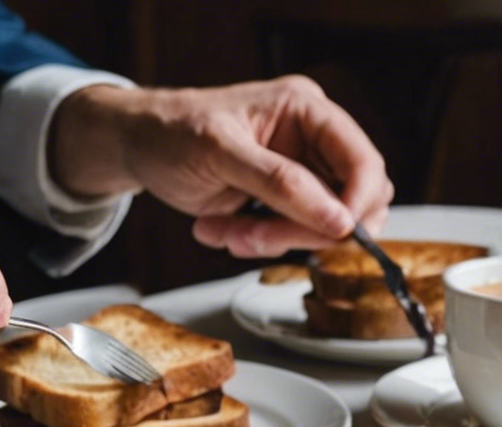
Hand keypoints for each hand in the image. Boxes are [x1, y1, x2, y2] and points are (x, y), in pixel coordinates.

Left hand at [49, 76, 393, 258]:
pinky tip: (225, 229)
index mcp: (306, 110)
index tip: (335, 232)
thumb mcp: (219, 152)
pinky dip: (262, 242)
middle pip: (352, 201)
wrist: (138, 146)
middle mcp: (312, 140)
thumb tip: (338, 218)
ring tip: (228, 232)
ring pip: (325, 227)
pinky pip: (296, 236)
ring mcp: (302, 173)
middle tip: (258, 237)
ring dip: (276, 239)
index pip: (363, 161)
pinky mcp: (286, 202)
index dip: (358, 202)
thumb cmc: (169, 131)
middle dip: (306, 228)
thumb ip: (281, 183)